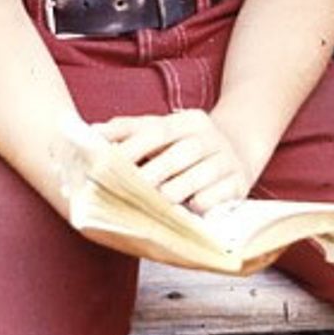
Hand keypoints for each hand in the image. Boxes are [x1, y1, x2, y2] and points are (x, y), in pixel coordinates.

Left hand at [92, 110, 253, 214]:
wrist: (239, 149)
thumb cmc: (187, 145)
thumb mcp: (164, 131)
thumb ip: (130, 130)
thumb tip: (93, 132)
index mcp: (189, 121)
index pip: (157, 131)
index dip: (132, 147)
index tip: (107, 164)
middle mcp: (211, 137)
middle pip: (179, 154)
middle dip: (152, 174)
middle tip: (127, 191)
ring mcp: (228, 160)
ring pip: (199, 175)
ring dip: (174, 191)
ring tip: (154, 203)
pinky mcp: (239, 184)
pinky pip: (218, 196)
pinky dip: (200, 204)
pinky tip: (185, 213)